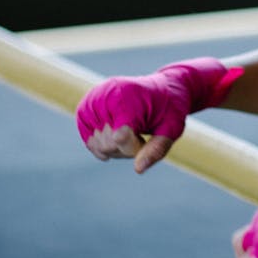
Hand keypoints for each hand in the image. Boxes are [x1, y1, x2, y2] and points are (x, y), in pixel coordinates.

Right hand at [76, 58, 242, 173]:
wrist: (162, 88)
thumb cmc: (169, 110)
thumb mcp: (171, 129)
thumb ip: (156, 150)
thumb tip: (138, 169)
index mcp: (128, 97)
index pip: (119, 138)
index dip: (135, 146)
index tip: (146, 136)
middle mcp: (106, 95)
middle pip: (107, 145)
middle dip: (127, 147)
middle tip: (140, 130)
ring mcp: (93, 100)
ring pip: (96, 145)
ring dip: (116, 146)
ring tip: (129, 128)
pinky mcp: (85, 108)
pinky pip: (89, 140)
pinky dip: (103, 144)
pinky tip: (116, 133)